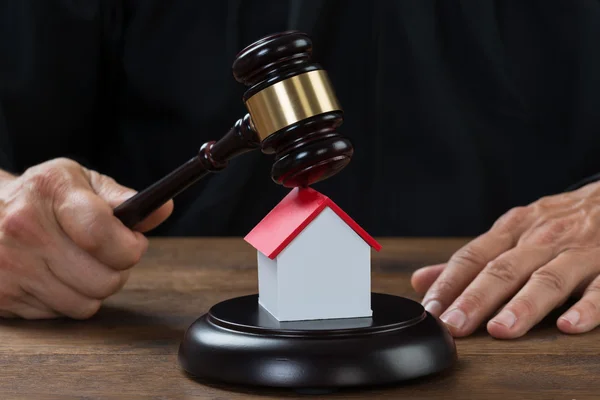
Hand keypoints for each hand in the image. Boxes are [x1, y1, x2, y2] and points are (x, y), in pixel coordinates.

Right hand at [0, 158, 172, 318]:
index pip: (100, 233)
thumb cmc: (41, 196)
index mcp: (50, 192)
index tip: (134, 243)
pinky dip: (68, 299)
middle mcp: (25, 229)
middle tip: (109, 255)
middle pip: (103, 279)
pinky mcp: (3, 296)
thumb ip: (121, 197)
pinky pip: (61, 314)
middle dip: (118, 270)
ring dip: (94, 289)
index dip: (129, 246)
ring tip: (81, 264)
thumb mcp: (78, 181)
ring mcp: (11, 266)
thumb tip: (162, 209)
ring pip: (86, 303)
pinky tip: (56, 276)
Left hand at [411, 181, 599, 338]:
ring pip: (547, 279)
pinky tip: (568, 325)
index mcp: (513, 231)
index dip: (449, 283)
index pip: (473, 257)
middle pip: (503, 269)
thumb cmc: (558, 222)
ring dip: (522, 305)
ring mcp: (577, 252)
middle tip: (454, 325)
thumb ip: (470, 261)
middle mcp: (540, 239)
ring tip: (500, 329)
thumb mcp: (513, 232)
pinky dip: (586, 307)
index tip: (430, 310)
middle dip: (475, 298)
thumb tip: (421, 281)